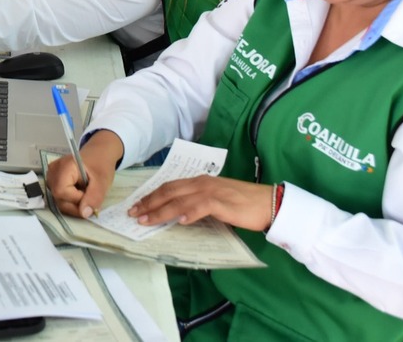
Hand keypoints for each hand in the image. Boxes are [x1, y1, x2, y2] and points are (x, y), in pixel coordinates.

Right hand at [46, 129, 123, 218]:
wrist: (98, 155)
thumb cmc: (100, 165)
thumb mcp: (102, 182)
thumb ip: (93, 198)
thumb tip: (84, 214)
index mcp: (65, 166)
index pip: (61, 192)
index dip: (76, 199)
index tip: (89, 194)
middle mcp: (53, 171)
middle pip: (58, 198)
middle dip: (76, 205)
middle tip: (89, 197)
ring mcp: (51, 176)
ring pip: (58, 200)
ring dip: (73, 204)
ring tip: (84, 193)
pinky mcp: (53, 181)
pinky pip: (59, 197)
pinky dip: (70, 200)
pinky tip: (78, 193)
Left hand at [129, 176, 274, 232]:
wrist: (269, 202)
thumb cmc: (243, 204)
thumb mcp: (216, 201)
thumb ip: (198, 204)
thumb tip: (179, 214)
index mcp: (200, 181)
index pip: (169, 186)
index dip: (152, 196)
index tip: (137, 205)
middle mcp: (202, 183)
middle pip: (169, 191)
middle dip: (149, 202)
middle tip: (133, 213)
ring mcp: (211, 191)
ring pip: (179, 200)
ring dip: (161, 210)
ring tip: (147, 220)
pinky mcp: (222, 202)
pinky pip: (201, 207)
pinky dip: (188, 213)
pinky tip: (179, 221)